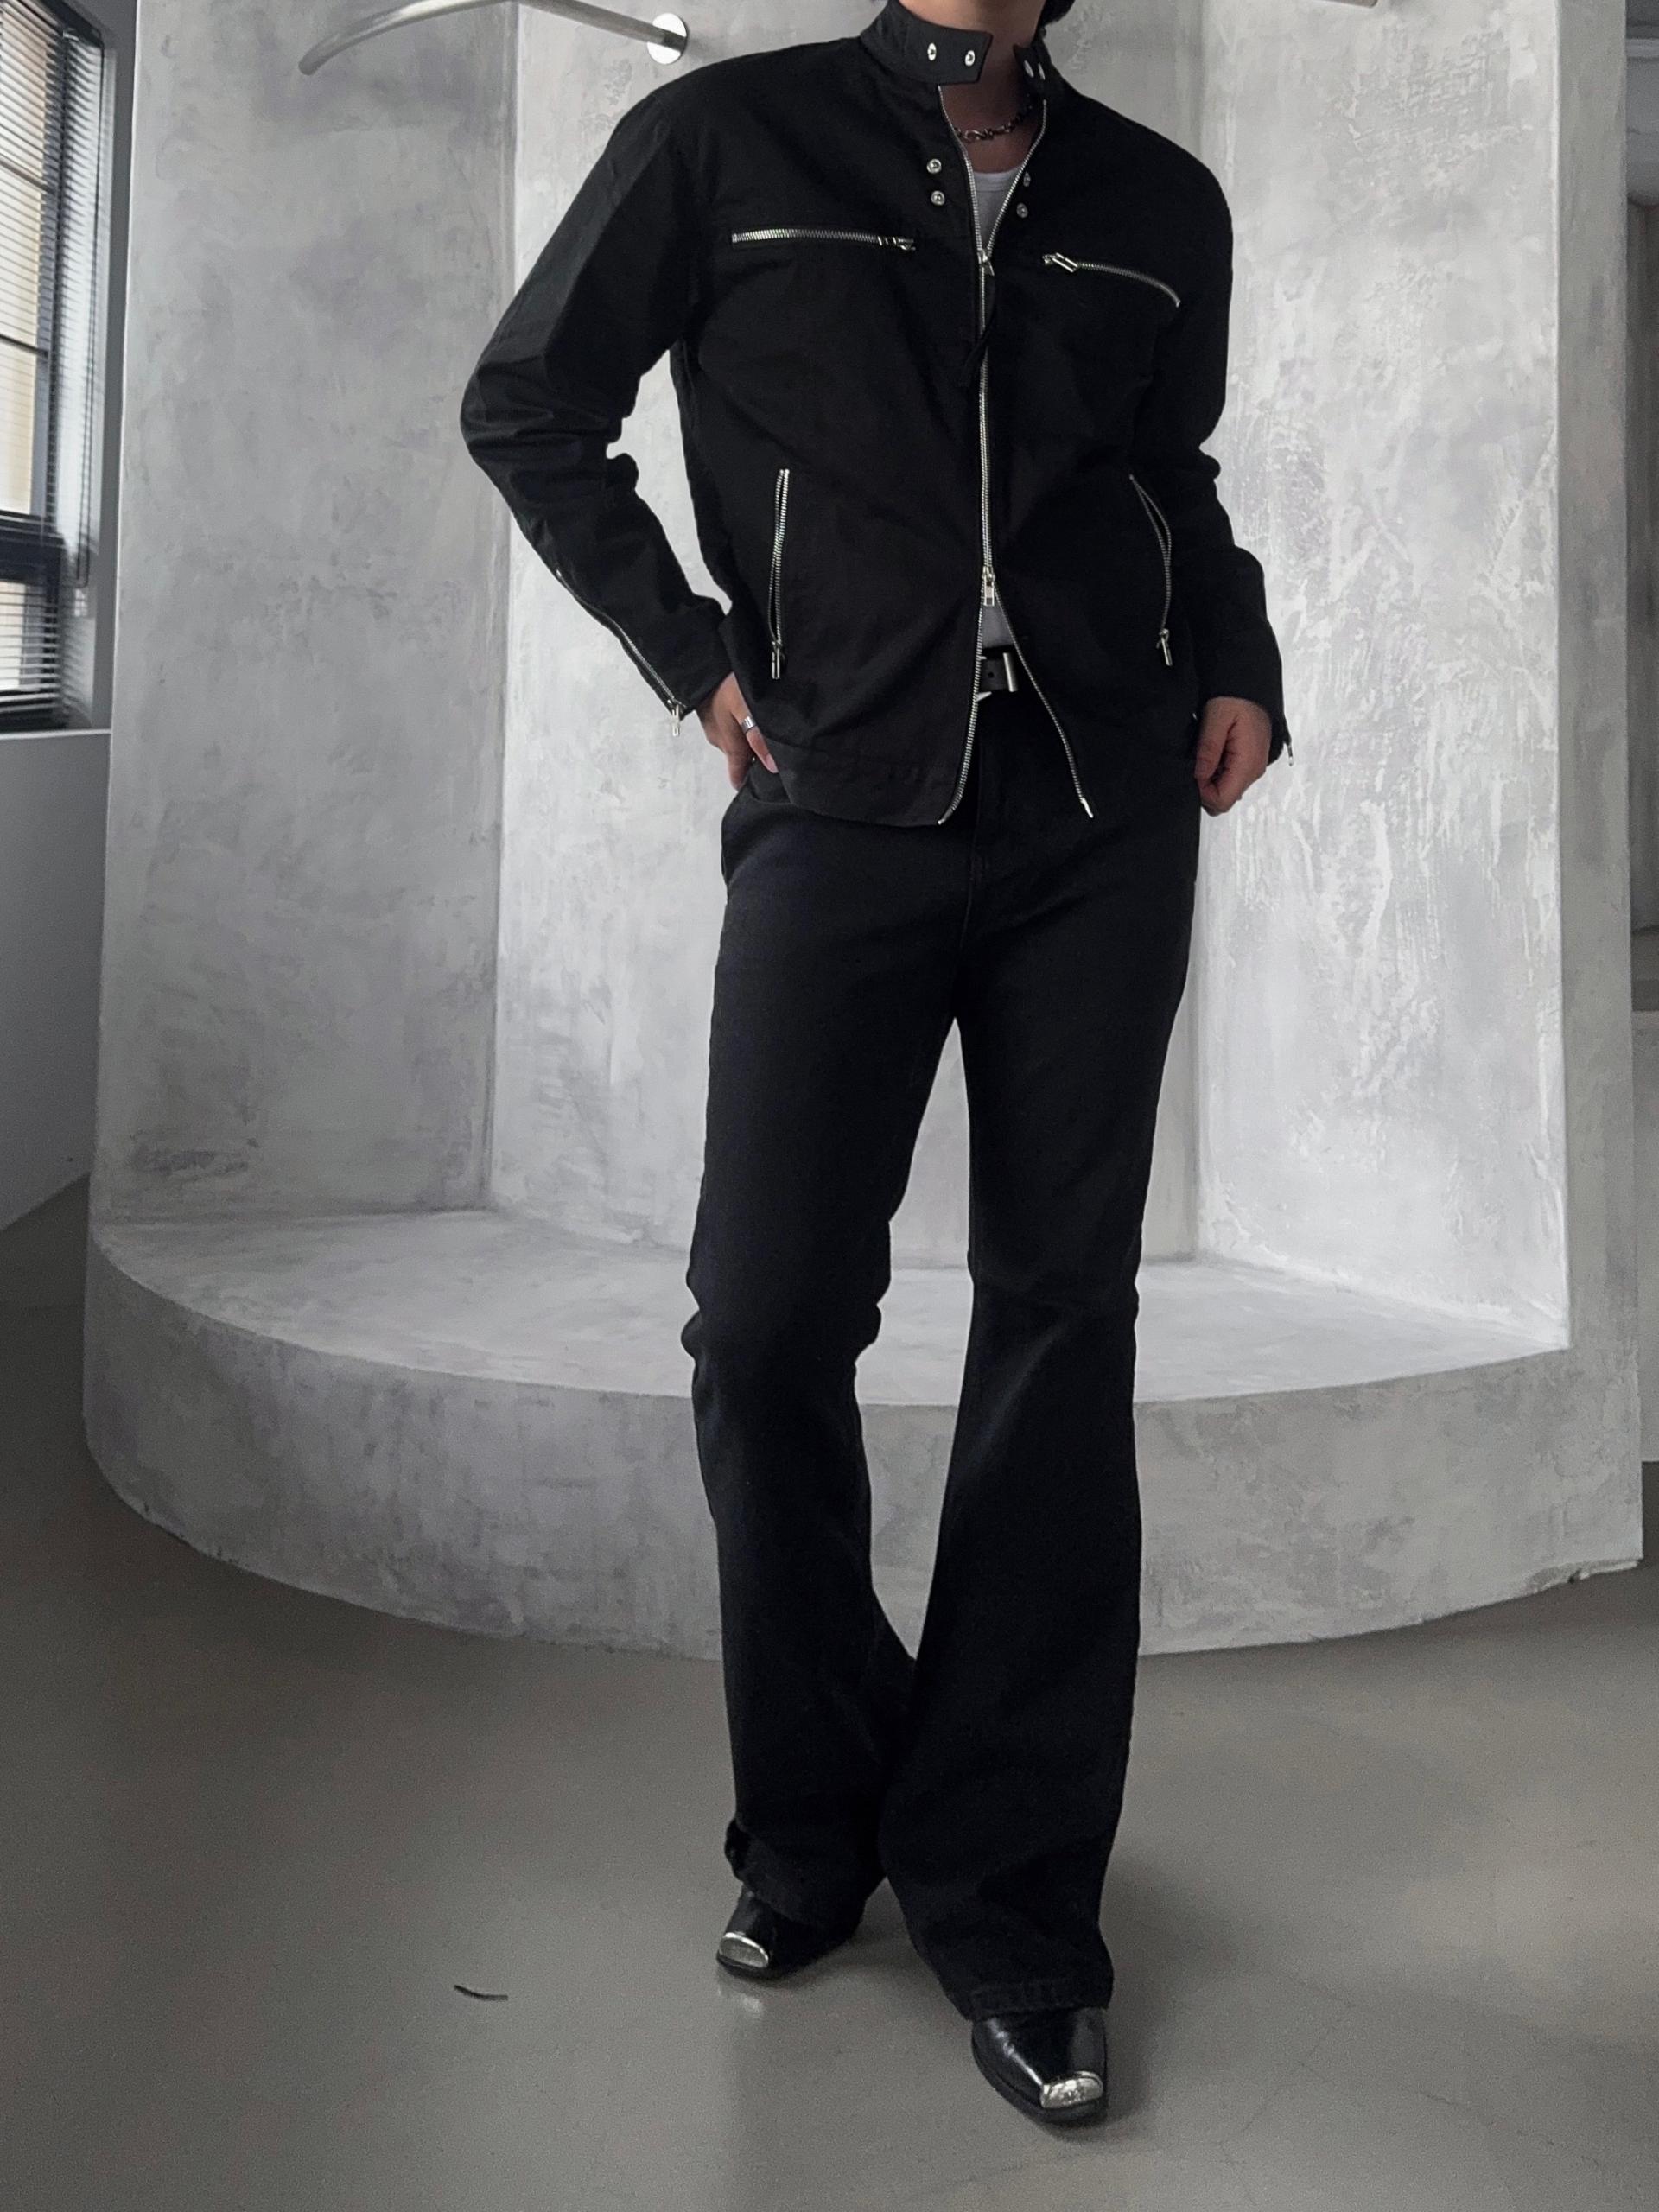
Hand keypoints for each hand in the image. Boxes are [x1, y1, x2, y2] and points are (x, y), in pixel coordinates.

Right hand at [696, 671, 777, 787]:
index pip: (738, 777)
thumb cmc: (725, 685)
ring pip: (735, 740)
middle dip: (757, 756)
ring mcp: (713, 726)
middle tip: (779, 747)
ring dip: (749, 738)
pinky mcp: (711, 712)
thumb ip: (759, 737)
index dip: (752, 783)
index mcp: (729, 746)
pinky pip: (729, 726)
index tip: (768, 784)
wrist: (702, 661)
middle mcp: (719, 741)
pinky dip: (741, 725)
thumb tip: (773, 767)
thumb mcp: (747, 709)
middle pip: (740, 758)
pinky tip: (751, 713)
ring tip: (768, 727)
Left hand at [1193, 696, 1271, 814]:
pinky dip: (1216, 771)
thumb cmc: (1237, 698)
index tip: (1193, 773)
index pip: (1222, 801)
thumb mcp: (1216, 719)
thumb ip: (1208, 750)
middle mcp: (1254, 771)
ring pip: (1225, 790)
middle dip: (1204, 787)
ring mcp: (1252, 768)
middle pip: (1223, 800)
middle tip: (1197, 762)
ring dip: (1210, 779)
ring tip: (1206, 753)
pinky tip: (1213, 753)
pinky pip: (1229, 778)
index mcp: (1247, 764)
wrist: (1250, 686)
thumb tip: (1198, 777)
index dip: (1201, 793)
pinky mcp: (1248, 763)